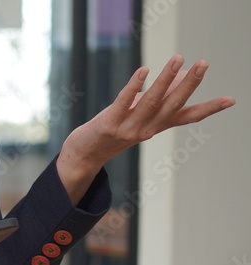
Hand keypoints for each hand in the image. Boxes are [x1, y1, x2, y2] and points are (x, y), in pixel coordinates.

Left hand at [58, 56, 234, 203]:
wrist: (84, 155)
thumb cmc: (114, 130)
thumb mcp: (139, 114)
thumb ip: (159, 98)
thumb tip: (180, 76)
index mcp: (157, 126)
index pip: (188, 117)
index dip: (209, 109)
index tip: (230, 100)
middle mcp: (147, 129)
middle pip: (173, 105)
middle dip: (189, 84)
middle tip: (203, 63)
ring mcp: (128, 128)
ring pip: (151, 101)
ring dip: (165, 79)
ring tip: (178, 59)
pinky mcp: (109, 124)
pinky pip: (123, 102)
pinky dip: (134, 86)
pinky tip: (143, 70)